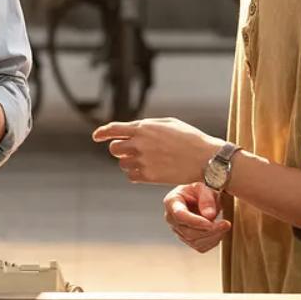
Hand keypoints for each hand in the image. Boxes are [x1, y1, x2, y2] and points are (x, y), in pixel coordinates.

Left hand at [92, 117, 224, 184]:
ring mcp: (143, 161)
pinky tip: (147, 170)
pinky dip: (135, 174)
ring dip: (128, 162)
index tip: (96, 136)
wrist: (204, 158)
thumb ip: (147, 125)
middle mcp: (139, 144)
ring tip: (146, 160)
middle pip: (114, 148)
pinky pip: (130, 176)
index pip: (113, 129)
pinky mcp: (148, 176)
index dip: (102, 133)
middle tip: (131, 150)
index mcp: (143, 128)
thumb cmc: (188, 138)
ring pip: (121, 163)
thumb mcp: (168, 123)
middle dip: (120, 149)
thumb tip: (132, 129)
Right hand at [164, 182, 230, 252]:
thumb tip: (209, 215)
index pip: (180, 215)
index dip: (195, 221)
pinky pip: (200, 247)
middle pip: (188, 232)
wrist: (198, 198)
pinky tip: (219, 232)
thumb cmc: (198, 191)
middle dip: (209, 230)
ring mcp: (178, 231)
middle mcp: (171, 218)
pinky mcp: (186, 240)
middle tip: (226, 224)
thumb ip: (206, 199)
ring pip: (195, 242)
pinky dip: (212, 241)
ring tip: (225, 226)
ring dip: (213, 236)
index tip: (211, 223)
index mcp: (172, 202)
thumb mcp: (203, 187)